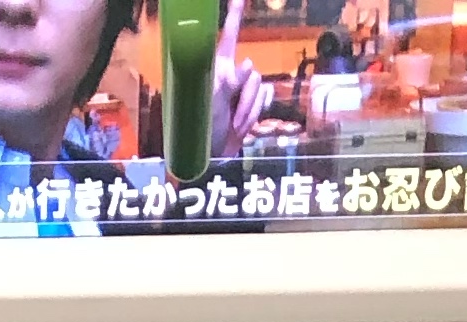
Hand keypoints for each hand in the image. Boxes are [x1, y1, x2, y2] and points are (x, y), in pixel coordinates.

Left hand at [210, 0, 269, 156]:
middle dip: (246, 99)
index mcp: (216, 69)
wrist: (212, 160)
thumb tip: (248, 64)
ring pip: (259, 90)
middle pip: (252, 73)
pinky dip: (255, 117)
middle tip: (231, 120)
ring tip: (233, 127)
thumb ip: (227, 82)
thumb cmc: (201, 132)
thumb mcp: (209, 104)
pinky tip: (242, 127)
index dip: (235, 16)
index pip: (228, 36)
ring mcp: (242, 91)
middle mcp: (231, 75)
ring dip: (248, 112)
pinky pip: (265, 101)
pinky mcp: (251, 104)